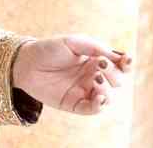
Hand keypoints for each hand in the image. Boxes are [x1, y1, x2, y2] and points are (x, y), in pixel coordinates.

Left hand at [12, 35, 131, 114]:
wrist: (25, 62)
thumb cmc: (48, 49)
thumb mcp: (73, 42)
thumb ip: (96, 47)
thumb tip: (118, 57)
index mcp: (95, 60)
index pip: (119, 65)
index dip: (127, 64)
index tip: (126, 60)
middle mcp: (94, 77)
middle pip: (117, 81)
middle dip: (113, 74)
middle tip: (99, 64)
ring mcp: (85, 91)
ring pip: (109, 97)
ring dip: (108, 90)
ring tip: (96, 79)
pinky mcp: (75, 104)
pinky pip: (93, 109)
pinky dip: (99, 105)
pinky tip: (97, 96)